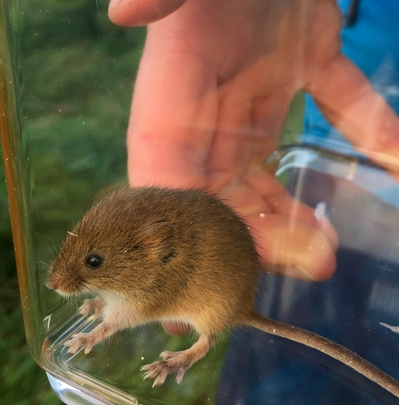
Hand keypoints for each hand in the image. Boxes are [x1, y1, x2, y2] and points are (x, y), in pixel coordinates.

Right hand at [108, 0, 398, 280]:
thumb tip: (125, 8)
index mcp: (170, 107)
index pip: (168, 191)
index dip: (183, 242)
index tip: (210, 283)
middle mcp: (206, 115)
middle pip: (222, 201)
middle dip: (254, 243)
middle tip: (298, 270)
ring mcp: (255, 95)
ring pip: (268, 176)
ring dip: (295, 216)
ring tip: (326, 252)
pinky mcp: (303, 66)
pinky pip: (335, 109)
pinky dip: (364, 133)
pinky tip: (390, 159)